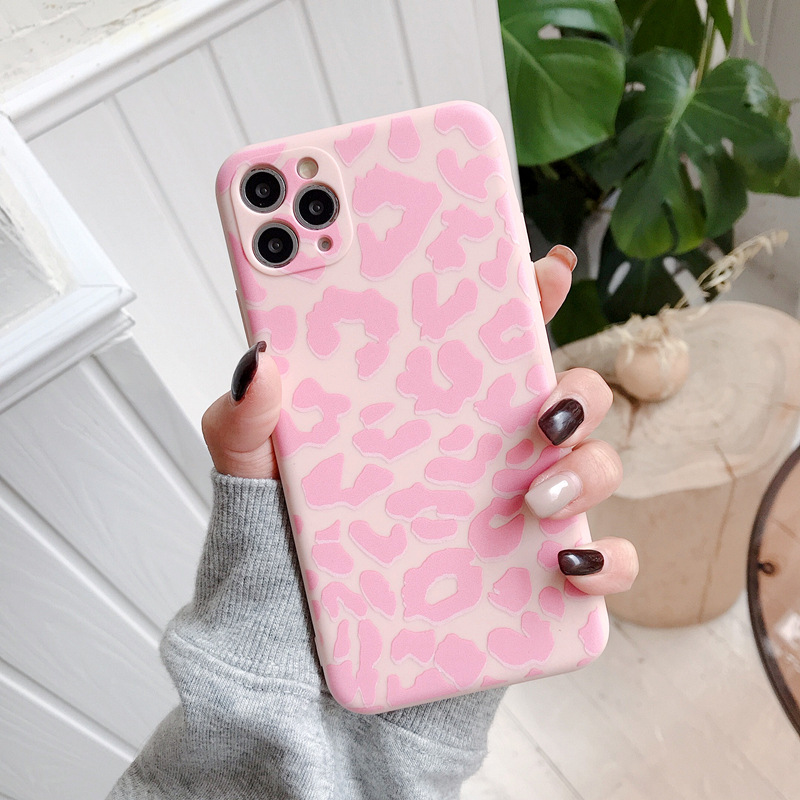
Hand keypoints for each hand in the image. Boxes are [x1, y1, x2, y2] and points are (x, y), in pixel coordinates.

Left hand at [202, 245, 636, 594]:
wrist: (297, 658)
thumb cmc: (286, 550)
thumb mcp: (252, 475)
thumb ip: (246, 419)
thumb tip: (260, 359)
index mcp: (429, 413)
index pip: (490, 341)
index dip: (525, 298)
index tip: (541, 267)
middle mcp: (482, 457)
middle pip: (560, 397)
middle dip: (573, 389)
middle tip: (540, 408)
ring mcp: (511, 516)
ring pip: (592, 466)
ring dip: (586, 468)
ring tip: (534, 496)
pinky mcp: (528, 582)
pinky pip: (597, 566)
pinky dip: (605, 562)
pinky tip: (568, 564)